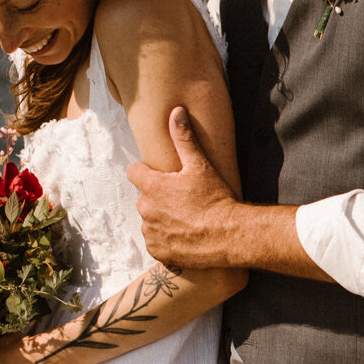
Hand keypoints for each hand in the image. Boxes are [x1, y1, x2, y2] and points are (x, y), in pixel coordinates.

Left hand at [127, 106, 238, 268]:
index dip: (147, 173)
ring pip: (150, 220)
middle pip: (144, 198)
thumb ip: (184, 138)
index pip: (134, 172)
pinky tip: (185, 235)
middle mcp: (146, 209)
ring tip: (186, 219)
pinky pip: (155, 241)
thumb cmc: (216, 199)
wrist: (229, 235)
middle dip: (158, 198)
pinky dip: (166, 239)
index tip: (163, 178)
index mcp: (152, 186)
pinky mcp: (158, 251)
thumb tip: (176, 112)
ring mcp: (150, 232)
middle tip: (183, 201)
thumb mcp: (200, 166)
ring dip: (161, 219)